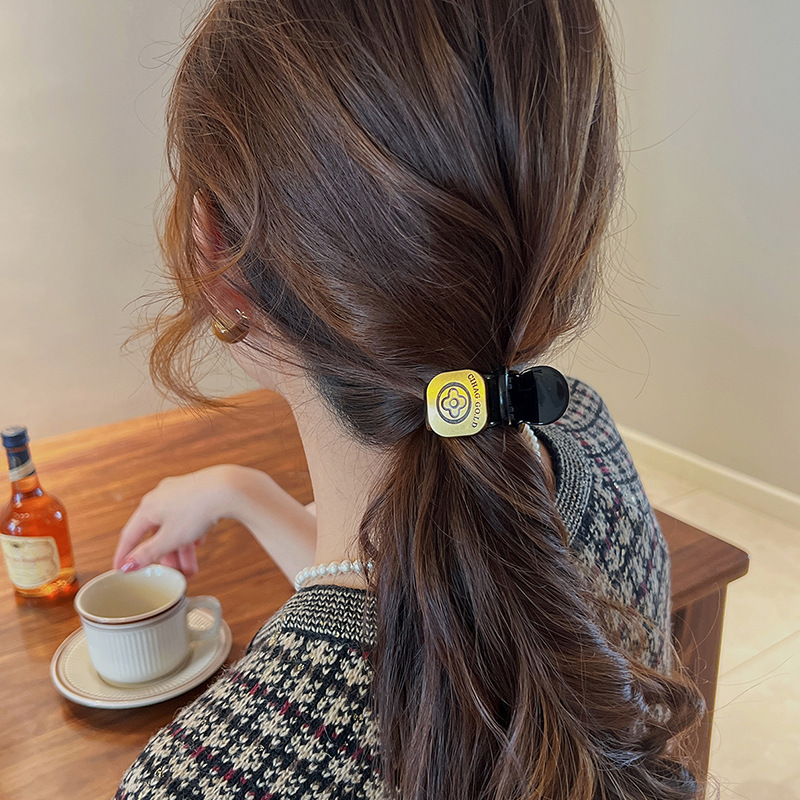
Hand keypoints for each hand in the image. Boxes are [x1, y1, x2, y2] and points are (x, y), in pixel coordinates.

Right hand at [112, 465, 238, 577]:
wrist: (230, 488)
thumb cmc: (198, 509)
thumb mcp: (170, 538)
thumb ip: (148, 553)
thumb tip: (127, 565)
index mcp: (148, 506)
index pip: (130, 535)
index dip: (125, 554)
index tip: (121, 569)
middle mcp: (161, 496)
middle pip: (157, 533)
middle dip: (166, 557)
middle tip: (172, 574)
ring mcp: (180, 491)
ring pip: (175, 526)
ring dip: (181, 549)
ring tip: (191, 568)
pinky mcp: (197, 491)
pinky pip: (188, 517)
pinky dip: (191, 534)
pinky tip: (199, 543)